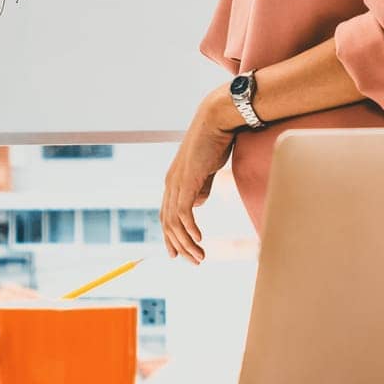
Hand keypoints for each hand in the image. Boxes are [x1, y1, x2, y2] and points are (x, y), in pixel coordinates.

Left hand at [160, 93, 236, 262]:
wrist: (216, 122)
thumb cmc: (213, 143)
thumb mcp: (205, 171)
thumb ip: (200, 188)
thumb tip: (197, 204)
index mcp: (173, 182)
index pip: (166, 216)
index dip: (171, 237)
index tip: (178, 255)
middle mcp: (170, 184)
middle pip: (167, 223)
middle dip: (179, 246)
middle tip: (194, 262)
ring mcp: (177, 182)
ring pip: (174, 222)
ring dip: (186, 243)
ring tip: (200, 257)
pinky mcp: (187, 181)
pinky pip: (184, 212)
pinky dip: (189, 229)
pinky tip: (200, 240)